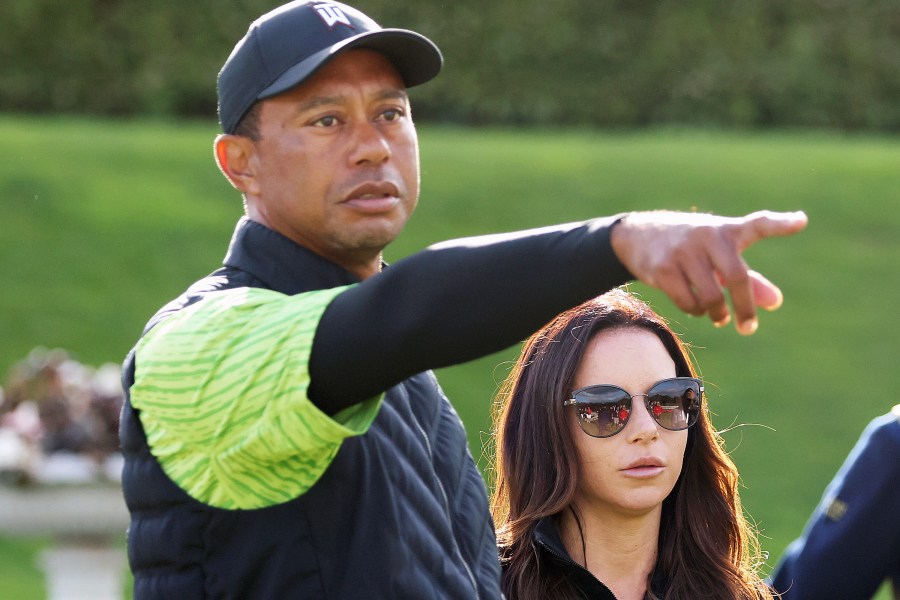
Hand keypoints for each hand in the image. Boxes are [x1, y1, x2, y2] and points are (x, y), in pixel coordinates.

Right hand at [610, 210, 807, 333]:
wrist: (637, 235)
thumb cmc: (691, 247)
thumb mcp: (719, 256)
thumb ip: (749, 278)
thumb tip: (776, 303)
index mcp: (726, 230)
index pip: (757, 224)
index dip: (780, 224)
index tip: (801, 221)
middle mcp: (706, 236)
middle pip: (737, 276)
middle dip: (744, 307)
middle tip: (748, 328)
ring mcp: (683, 252)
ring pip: (710, 296)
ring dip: (717, 313)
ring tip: (717, 315)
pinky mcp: (662, 268)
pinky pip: (688, 302)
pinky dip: (696, 311)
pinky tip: (695, 307)